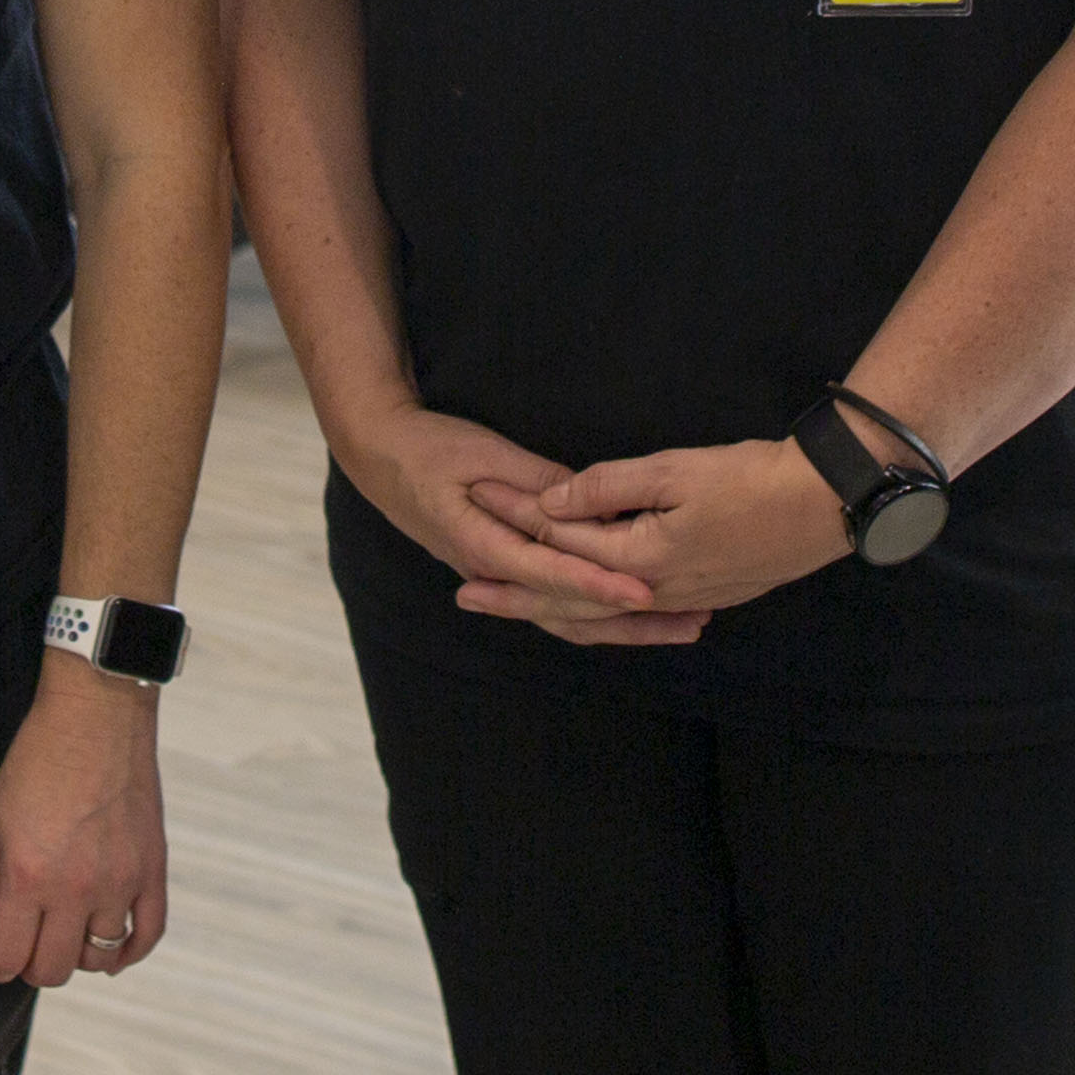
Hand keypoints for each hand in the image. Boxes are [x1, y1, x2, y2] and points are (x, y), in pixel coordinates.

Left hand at [0, 656, 169, 988]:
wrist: (96, 716)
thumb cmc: (41, 757)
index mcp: (29, 875)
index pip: (8, 957)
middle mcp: (76, 888)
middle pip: (53, 969)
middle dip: (32, 965)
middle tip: (28, 944)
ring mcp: (119, 882)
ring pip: (100, 959)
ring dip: (78, 953)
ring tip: (68, 932)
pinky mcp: (151, 870)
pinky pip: (148, 934)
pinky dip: (129, 952)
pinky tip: (113, 948)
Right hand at [334, 399, 694, 645]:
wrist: (383, 457)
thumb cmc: (432, 448)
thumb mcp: (484, 452)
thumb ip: (536, 480)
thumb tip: (585, 500)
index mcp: (483, 544)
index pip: (551, 575)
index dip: (599, 585)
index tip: (645, 593)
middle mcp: (493, 572)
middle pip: (568, 613)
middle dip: (632, 620)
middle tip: (691, 619)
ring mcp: (499, 578)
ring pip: (566, 620)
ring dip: (624, 627)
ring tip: (681, 626)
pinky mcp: (506, 572)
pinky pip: (556, 607)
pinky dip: (597, 616)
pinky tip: (635, 618)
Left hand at [498, 438, 853, 622]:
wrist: (823, 507)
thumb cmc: (751, 481)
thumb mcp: (674, 471)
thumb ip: (606, 488)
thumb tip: (550, 499)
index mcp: (640, 561)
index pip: (562, 542)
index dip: (516, 519)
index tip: (475, 502)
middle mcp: (653, 593)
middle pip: (567, 600)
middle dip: (512, 596)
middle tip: (461, 595)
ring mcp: (679, 601)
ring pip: (598, 616)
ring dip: (549, 612)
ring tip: (508, 610)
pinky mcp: (700, 596)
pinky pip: (629, 617)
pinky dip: (595, 617)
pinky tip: (583, 614)